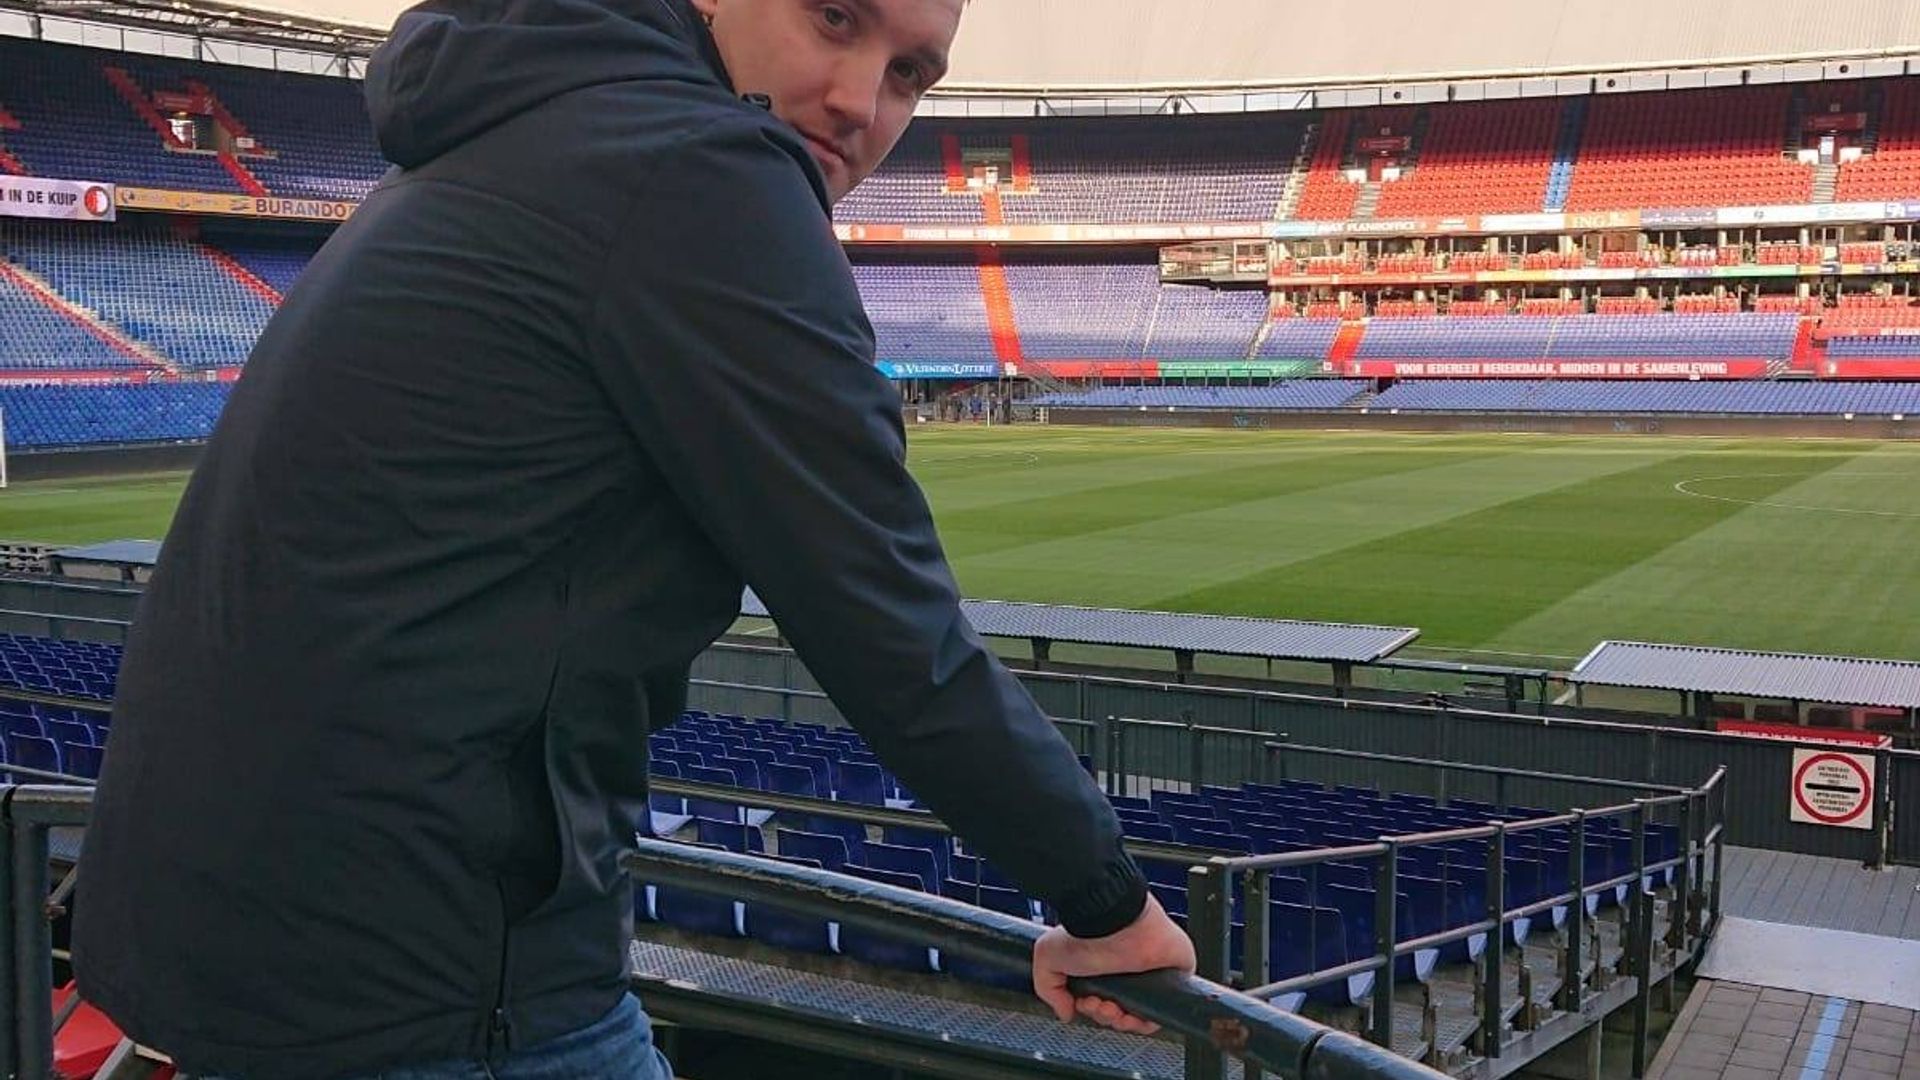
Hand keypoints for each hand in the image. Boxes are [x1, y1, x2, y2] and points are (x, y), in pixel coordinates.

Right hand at [1032, 894, 1194, 1035]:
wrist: (1112, 919)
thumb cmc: (1085, 930)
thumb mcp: (1049, 957)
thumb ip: (1049, 988)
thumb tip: (1064, 1012)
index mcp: (1103, 964)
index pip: (1101, 1000)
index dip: (1091, 1010)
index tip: (1082, 1004)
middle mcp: (1127, 969)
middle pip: (1119, 1011)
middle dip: (1102, 1016)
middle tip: (1095, 1004)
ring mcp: (1150, 973)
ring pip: (1140, 1015)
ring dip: (1121, 1021)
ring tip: (1110, 1008)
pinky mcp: (1173, 973)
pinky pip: (1163, 1009)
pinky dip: (1147, 1020)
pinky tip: (1131, 1013)